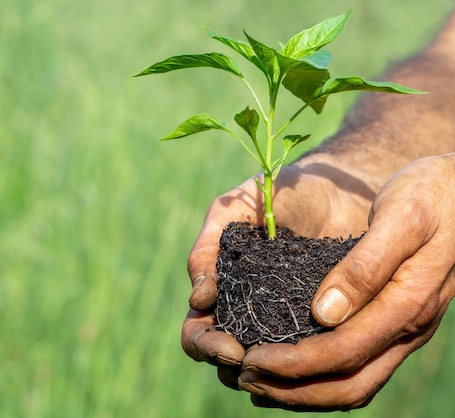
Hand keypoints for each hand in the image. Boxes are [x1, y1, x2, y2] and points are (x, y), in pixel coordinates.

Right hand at [182, 155, 374, 381]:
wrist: (339, 186)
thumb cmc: (279, 193)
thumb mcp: (234, 211)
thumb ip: (207, 248)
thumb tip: (199, 298)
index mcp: (220, 289)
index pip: (198, 331)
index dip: (205, 345)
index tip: (231, 346)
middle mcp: (246, 311)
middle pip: (224, 359)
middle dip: (232, 365)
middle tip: (252, 360)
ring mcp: (282, 322)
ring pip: (264, 367)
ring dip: (267, 373)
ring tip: (286, 365)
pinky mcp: (320, 325)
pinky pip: (307, 356)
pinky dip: (305, 366)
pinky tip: (319, 362)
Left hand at [239, 153, 454, 410]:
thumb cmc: (430, 194)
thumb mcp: (401, 218)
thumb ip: (366, 266)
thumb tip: (324, 314)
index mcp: (407, 304)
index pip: (344, 352)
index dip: (294, 364)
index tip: (251, 360)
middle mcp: (407, 328)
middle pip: (348, 384)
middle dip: (293, 390)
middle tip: (244, 378)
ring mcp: (403, 331)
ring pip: (355, 385)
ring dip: (304, 393)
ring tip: (258, 384)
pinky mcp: (395, 324)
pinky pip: (360, 369)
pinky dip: (322, 380)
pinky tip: (291, 372)